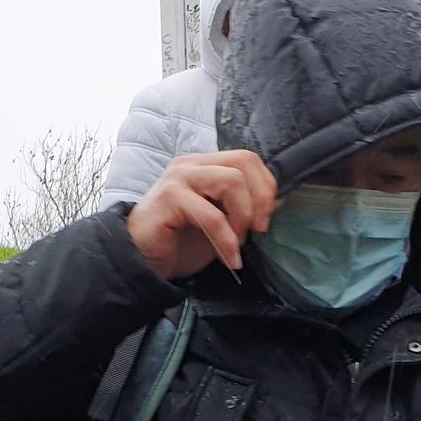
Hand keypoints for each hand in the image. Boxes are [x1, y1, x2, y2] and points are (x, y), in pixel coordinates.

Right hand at [125, 151, 278, 280]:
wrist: (143, 262)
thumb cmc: (180, 242)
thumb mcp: (221, 223)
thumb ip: (244, 208)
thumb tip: (277, 202)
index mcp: (206, 166)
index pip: (248, 158)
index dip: (266, 187)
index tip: (265, 219)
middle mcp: (192, 165)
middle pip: (244, 161)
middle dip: (261, 198)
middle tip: (259, 230)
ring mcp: (179, 178)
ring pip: (232, 181)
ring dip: (243, 217)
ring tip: (237, 243)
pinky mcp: (170, 198)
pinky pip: (212, 216)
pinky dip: (227, 241)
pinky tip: (230, 260)